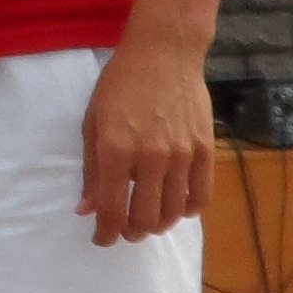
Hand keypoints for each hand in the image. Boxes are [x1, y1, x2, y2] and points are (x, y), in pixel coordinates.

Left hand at [78, 44, 216, 247]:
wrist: (163, 53)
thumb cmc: (120, 84)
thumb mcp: (93, 123)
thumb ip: (92, 170)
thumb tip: (88, 210)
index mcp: (116, 150)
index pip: (112, 211)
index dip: (106, 233)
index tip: (102, 239)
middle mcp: (150, 157)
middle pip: (145, 219)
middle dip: (132, 232)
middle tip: (126, 229)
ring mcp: (182, 155)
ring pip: (174, 212)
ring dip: (159, 224)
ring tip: (149, 220)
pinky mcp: (205, 149)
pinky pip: (201, 196)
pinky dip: (189, 210)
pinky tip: (178, 207)